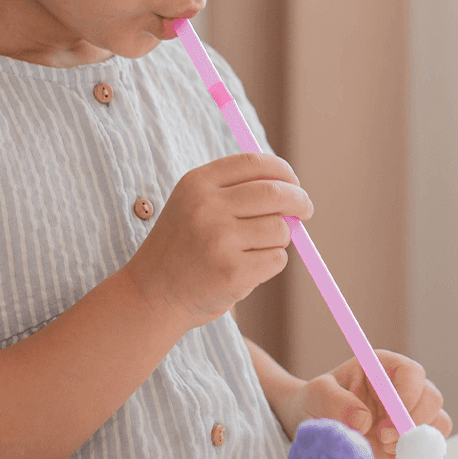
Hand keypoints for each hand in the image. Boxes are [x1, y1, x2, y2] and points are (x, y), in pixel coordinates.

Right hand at [125, 152, 312, 331]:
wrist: (151, 294)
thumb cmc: (183, 247)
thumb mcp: (195, 205)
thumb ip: (238, 191)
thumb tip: (293, 190)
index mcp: (197, 183)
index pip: (254, 163)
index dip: (283, 171)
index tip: (294, 183)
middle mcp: (207, 207)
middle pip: (276, 193)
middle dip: (299, 201)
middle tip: (305, 210)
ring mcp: (220, 240)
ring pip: (281, 229)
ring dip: (278, 240)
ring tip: (252, 250)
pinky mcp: (233, 272)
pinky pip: (277, 259)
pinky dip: (271, 264)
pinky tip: (244, 270)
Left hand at [273, 349, 451, 458]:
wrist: (316, 425)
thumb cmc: (317, 402)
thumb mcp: (317, 394)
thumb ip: (336, 401)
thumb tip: (363, 420)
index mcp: (384, 367)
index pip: (412, 373)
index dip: (406, 398)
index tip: (385, 426)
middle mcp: (404, 387)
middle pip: (432, 399)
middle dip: (413, 424)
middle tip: (384, 440)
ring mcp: (411, 413)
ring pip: (438, 423)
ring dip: (417, 441)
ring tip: (385, 448)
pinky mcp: (412, 438)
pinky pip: (432, 447)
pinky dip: (417, 456)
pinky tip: (391, 456)